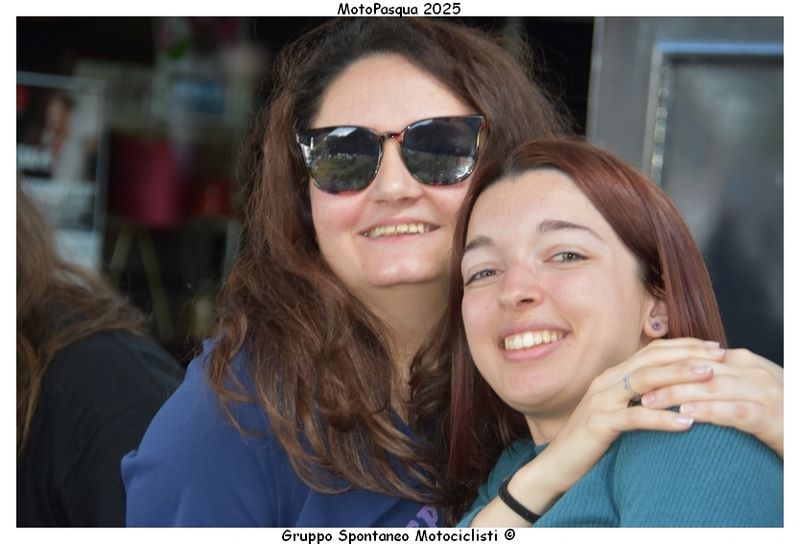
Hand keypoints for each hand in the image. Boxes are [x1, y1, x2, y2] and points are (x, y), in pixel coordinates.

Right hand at [471, 337, 724, 526]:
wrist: (557, 465)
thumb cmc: (592, 441)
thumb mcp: (617, 411)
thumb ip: (639, 397)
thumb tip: (675, 390)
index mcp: (612, 376)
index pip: (652, 351)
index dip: (684, 346)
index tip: (714, 348)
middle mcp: (606, 381)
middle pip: (651, 359)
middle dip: (687, 354)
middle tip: (719, 355)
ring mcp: (600, 400)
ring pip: (644, 380)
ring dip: (679, 376)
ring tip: (708, 376)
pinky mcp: (598, 423)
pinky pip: (634, 417)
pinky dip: (662, 418)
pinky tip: (686, 422)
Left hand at [641, 348, 782, 457]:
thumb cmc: (773, 413)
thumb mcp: (744, 388)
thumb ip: (717, 379)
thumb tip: (679, 377)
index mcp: (744, 361)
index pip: (697, 357)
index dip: (665, 364)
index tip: (638, 373)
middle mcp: (754, 372)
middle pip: (699, 370)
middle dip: (664, 379)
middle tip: (634, 389)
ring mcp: (765, 393)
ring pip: (713, 387)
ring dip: (677, 394)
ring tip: (649, 402)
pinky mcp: (772, 418)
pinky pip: (736, 411)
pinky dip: (710, 412)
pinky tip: (686, 416)